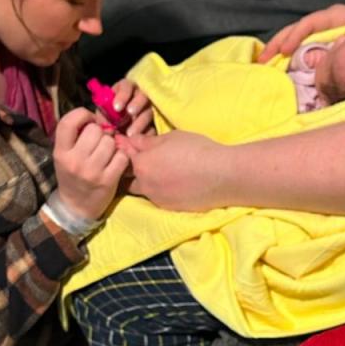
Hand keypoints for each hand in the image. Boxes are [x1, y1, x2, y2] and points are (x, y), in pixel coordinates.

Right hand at [53, 108, 130, 220]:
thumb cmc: (72, 176)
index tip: (88, 121)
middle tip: (99, 143)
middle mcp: (74, 161)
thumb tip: (97, 116)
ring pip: (110, 142)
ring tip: (106, 154)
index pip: (68, 121)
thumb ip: (75, 135)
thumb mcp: (65, 155)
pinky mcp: (108, 180)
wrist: (76, 207)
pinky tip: (115, 163)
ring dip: (112, 145)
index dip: (82, 115)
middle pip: (95, 130)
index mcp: (60, 152)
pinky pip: (122, 156)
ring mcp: (92, 171)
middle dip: (100, 133)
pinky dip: (121, 158)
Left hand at [108, 79, 154, 135]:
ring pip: (149, 112)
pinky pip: (153, 127)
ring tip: (130, 134)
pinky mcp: (153, 123)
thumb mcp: (103, 115)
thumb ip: (103, 118)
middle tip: (130, 113)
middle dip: (136, 104)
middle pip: (142, 96)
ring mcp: (148, 109)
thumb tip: (108, 128)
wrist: (116, 130)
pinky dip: (147, 133)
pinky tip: (140, 141)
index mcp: (125, 89)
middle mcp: (139, 96)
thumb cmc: (107, 117)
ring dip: (140, 122)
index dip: (122, 95)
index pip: (126, 86)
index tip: (116, 107)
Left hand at [115, 130, 229, 210]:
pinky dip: (159, 189)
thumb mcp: (171, 137)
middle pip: (127, 176)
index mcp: (142, 164)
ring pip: (142, 189)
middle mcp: (144, 184)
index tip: (123, 142)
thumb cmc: (196, 150)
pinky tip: (170, 182)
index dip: (123, 146)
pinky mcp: (168, 207)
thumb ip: (147, 142)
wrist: (221, 175)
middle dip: (130, 168)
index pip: (124, 153)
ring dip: (144, 181)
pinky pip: (156, 197)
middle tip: (140, 158)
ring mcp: (156, 198)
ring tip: (157, 172)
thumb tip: (132, 141)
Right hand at [259, 0, 344, 61]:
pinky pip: (303, 43)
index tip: (285, 52)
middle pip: (295, 28)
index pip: (308, 24)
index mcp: (334, 15)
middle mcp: (325, 20)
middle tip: (262, 61)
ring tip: (264, 63)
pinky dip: (290, 52)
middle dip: (277, 43)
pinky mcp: (324, 37)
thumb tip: (331, 59)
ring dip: (279, 48)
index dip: (295, 37)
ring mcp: (323, 27)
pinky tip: (280, 64)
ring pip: (295, 35)